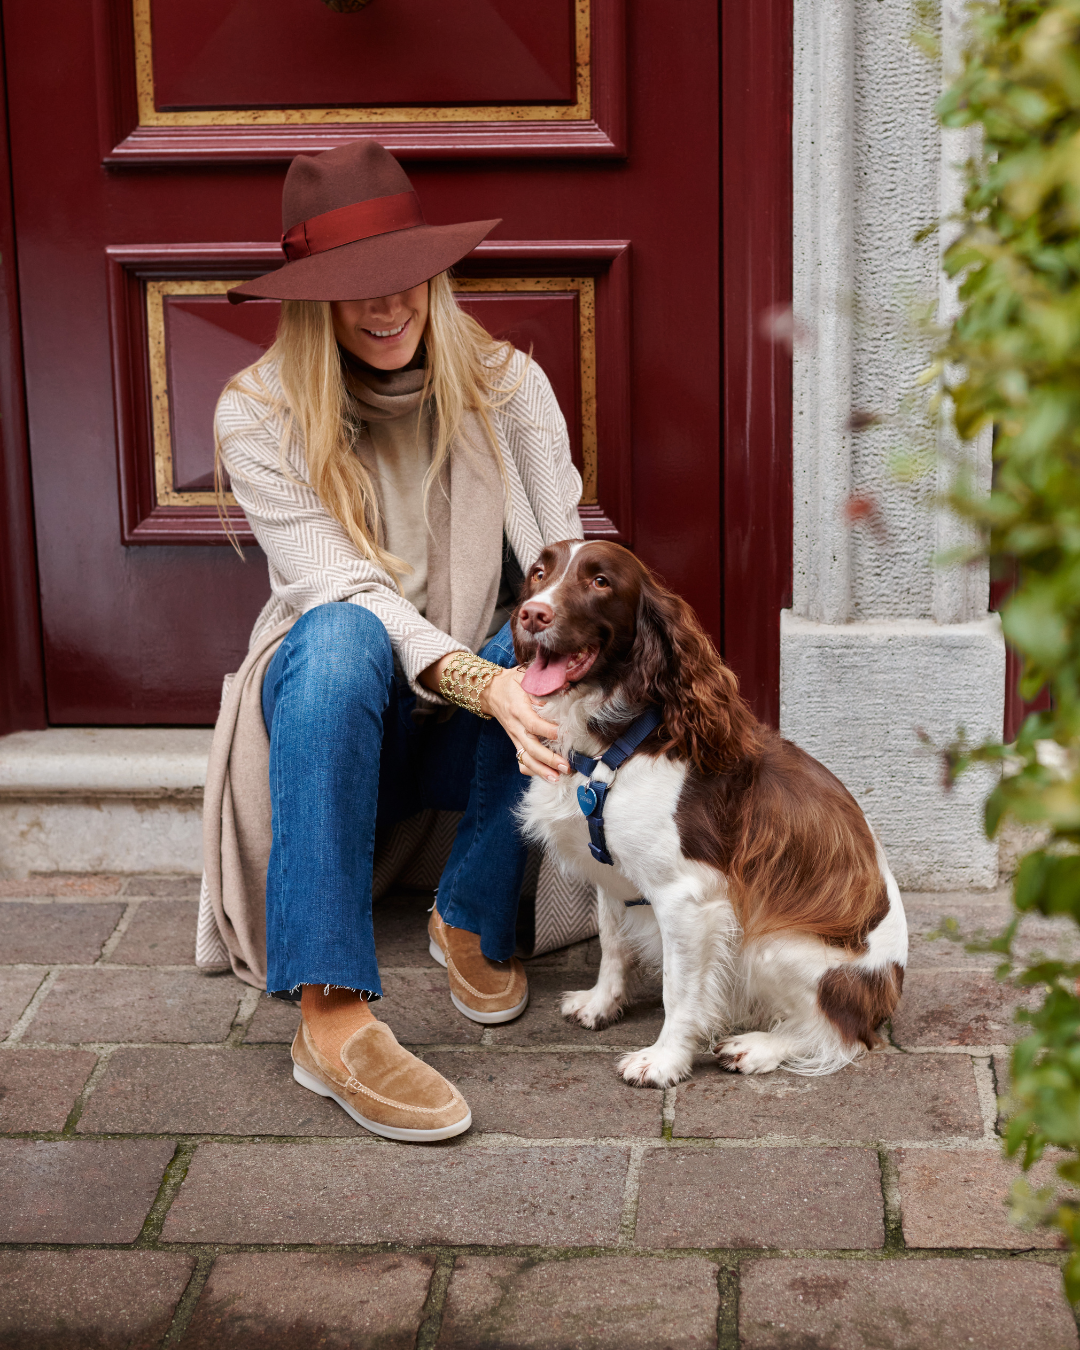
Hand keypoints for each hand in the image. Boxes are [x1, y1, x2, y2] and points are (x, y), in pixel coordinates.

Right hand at [419, 653, 569, 781]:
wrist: (490, 691)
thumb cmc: (512, 683)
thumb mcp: (525, 677)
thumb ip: (542, 687)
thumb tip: (565, 692)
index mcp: (518, 709)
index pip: (533, 724)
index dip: (548, 731)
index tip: (565, 734)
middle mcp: (515, 726)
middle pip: (531, 747)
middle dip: (549, 759)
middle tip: (566, 766)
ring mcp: (514, 737)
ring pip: (525, 759)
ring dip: (541, 771)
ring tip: (557, 778)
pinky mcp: (515, 743)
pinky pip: (522, 761)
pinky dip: (532, 770)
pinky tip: (546, 775)